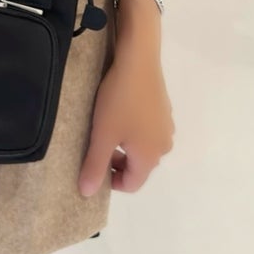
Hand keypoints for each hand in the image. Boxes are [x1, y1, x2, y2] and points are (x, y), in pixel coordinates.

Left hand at [78, 49, 174, 195]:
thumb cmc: (119, 100)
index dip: (110, 180)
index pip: (131, 184)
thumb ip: (94, 166)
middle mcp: (164, 145)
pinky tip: (120, 109)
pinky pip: (148, 128)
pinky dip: (133, 127)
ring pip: (143, 146)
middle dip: (117, 160)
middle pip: (138, 166)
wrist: (138, 60)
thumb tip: (87, 193)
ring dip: (124, 143)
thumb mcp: (103, 135)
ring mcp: (166, 125)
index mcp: (150, 157)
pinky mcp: (164, 107)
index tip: (94, 163)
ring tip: (106, 125)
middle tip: (97, 143)